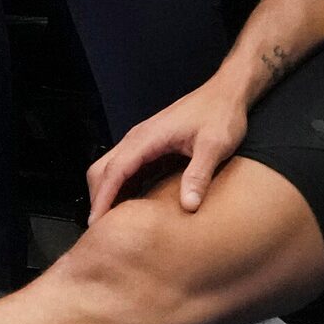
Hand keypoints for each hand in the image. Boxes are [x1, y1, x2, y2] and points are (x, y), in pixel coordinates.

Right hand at [87, 78, 251, 219]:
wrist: (226, 93)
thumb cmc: (220, 114)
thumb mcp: (214, 145)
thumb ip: (199, 175)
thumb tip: (188, 206)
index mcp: (148, 137)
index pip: (115, 171)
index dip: (104, 198)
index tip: (97, 222)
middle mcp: (139, 138)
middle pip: (102, 169)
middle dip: (98, 197)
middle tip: (102, 230)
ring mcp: (143, 141)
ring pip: (111, 168)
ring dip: (107, 193)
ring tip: (113, 224)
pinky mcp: (151, 145)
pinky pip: (127, 168)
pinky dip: (121, 187)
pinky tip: (130, 205)